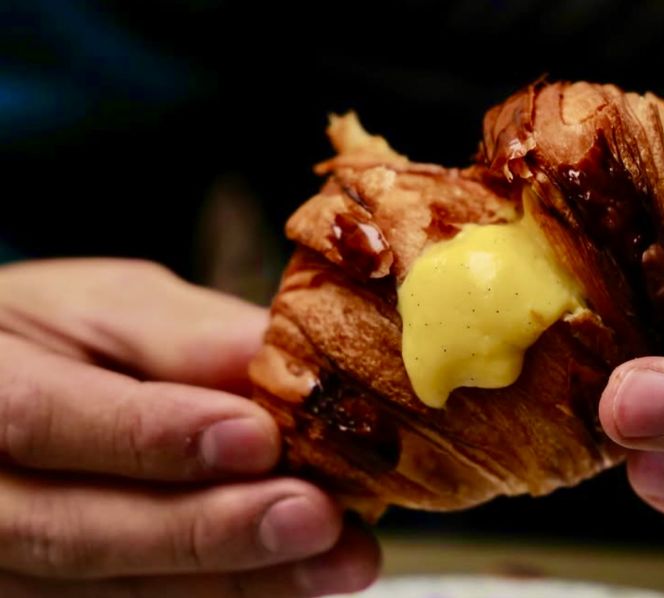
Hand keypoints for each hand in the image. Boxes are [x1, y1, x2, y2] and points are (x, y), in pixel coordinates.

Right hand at [0, 259, 378, 596]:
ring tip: (338, 560)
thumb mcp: (103, 308)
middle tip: (317, 517)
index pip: (45, 418)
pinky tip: (301, 579)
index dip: (153, 435)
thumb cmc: (54, 338)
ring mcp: (7, 567)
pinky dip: (229, 596)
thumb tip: (289, 364)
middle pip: (77, 533)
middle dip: (208, 530)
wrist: (3, 391)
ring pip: (115, 590)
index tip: (257, 437)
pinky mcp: (54, 597)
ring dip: (238, 580)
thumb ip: (185, 339)